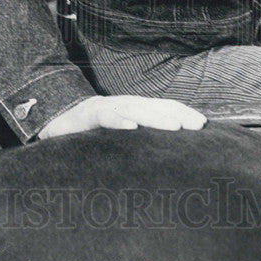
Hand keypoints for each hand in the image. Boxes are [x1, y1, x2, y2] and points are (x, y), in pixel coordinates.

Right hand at [38, 95, 206, 139]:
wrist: (57, 121)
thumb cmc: (95, 132)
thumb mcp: (123, 134)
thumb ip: (143, 141)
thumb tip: (171, 155)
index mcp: (136, 109)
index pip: (165, 107)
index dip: (184, 113)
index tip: (204, 125)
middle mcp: (125, 105)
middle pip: (155, 107)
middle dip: (178, 114)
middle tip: (198, 126)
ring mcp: (107, 108)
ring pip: (134, 110)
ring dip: (156, 118)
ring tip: (175, 127)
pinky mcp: (88, 116)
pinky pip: (105, 117)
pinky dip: (119, 121)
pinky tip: (132, 128)